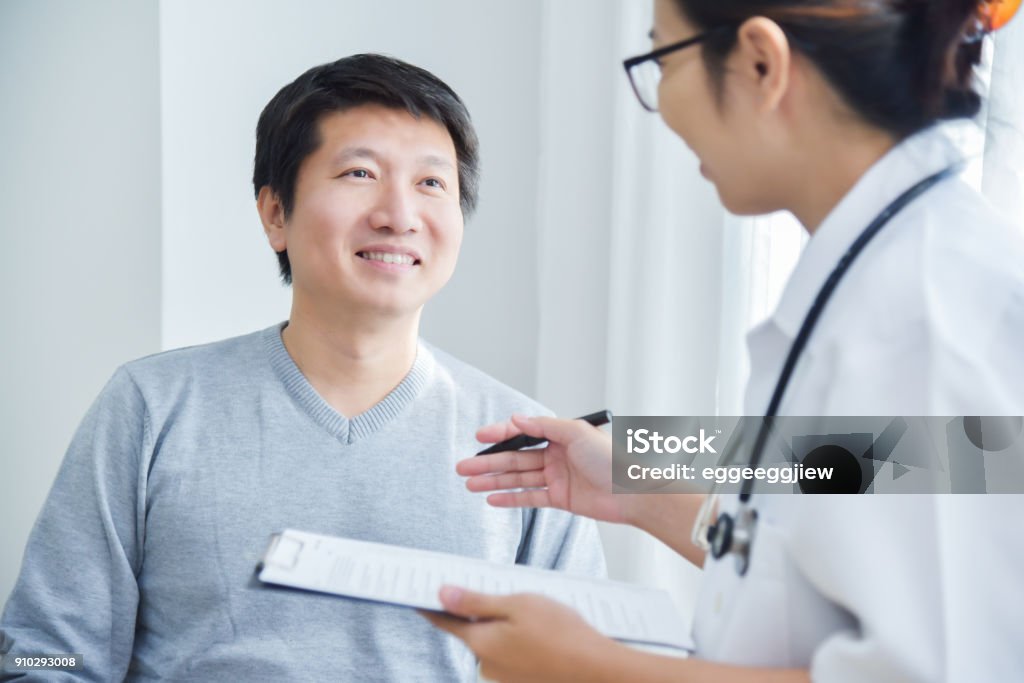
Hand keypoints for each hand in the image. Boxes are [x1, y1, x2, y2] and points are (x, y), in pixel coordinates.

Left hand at [421, 586, 618, 682]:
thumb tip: (442, 595)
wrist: (596, 669)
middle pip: (474, 632)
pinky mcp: (520, 682)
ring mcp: (504, 678)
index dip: (432, 606)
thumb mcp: (516, 604)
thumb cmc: (561, 632)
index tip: (419, 596)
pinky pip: (512, 656)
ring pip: (496, 644)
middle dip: (486, 615)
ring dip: (507, 630)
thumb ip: (475, 602)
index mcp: (481, 643)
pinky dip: (521, 644)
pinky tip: (543, 636)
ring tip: (538, 618)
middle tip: (511, 598)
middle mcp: (487, 665)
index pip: (445, 622)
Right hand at [458, 414, 624, 522]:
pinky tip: (491, 498)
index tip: (479, 437)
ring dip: (493, 481)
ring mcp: (557, 477)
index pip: (523, 433)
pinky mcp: (561, 499)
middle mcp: (556, 455)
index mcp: (560, 435)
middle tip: (463, 466)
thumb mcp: (577, 432)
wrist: (633, 491)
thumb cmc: (612, 459)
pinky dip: (510, 498)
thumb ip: (544, 426)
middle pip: (515, 458)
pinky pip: (530, 498)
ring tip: (469, 484)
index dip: (500, 435)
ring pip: (518, 478)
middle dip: (488, 462)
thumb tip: (516, 419)